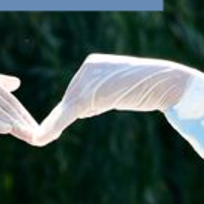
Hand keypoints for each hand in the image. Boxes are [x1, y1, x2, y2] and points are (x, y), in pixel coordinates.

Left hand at [33, 54, 199, 146]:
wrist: (165, 83)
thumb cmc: (148, 89)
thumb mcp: (118, 90)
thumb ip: (99, 95)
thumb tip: (85, 109)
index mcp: (92, 63)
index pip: (78, 92)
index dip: (90, 106)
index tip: (109, 99)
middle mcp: (86, 67)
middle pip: (72, 100)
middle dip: (87, 110)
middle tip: (114, 98)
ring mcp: (86, 80)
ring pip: (69, 109)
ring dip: (84, 115)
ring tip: (115, 99)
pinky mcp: (87, 95)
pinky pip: (66, 115)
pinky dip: (51, 128)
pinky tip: (37, 140)